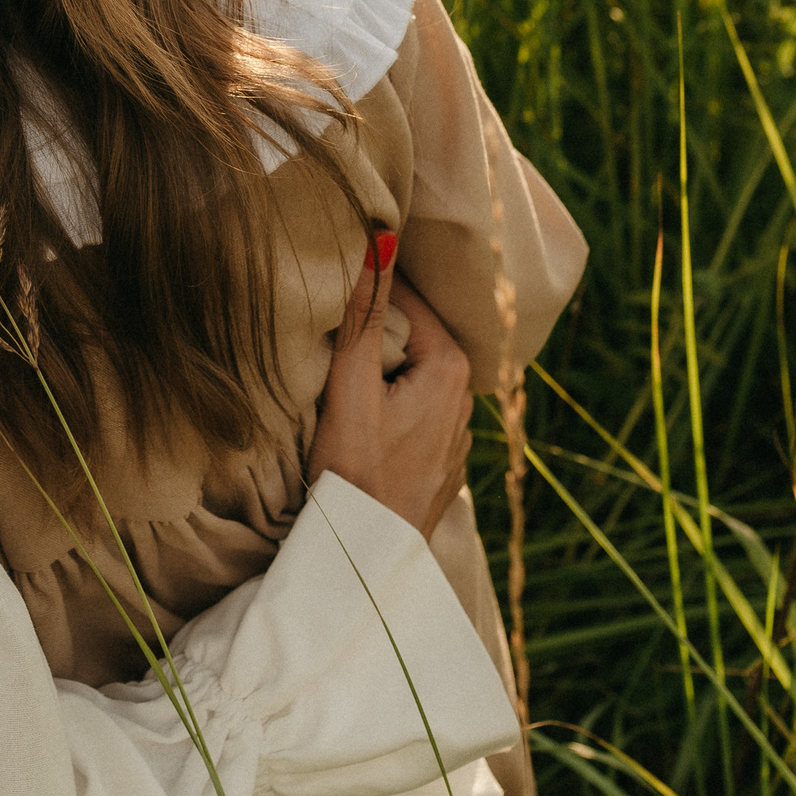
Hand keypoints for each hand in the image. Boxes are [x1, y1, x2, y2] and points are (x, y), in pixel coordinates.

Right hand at [307, 236, 471, 536]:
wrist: (365, 555)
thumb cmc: (353, 471)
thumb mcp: (350, 385)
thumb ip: (365, 314)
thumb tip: (382, 239)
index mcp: (452, 370)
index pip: (410, 301)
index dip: (369, 285)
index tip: (333, 272)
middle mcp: (467, 399)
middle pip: (415, 338)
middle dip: (377, 325)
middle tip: (328, 315)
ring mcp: (457, 435)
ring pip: (415, 374)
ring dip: (383, 363)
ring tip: (338, 357)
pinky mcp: (441, 463)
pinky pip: (415, 409)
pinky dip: (390, 398)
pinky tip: (360, 409)